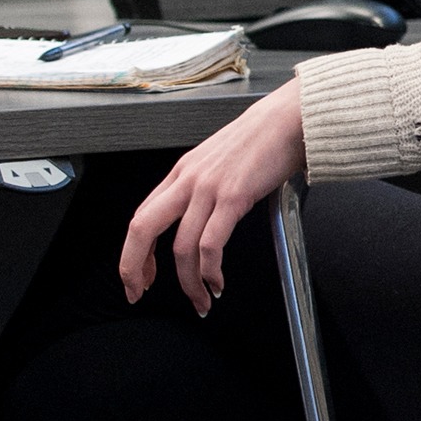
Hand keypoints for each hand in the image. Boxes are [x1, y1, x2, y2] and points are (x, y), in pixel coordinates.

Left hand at [119, 76, 306, 312]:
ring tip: (201, 302)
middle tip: (139, 294)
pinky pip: (211, 245)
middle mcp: (187, 180)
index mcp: (181, 173)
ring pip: (181, 247)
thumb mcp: (217, 162)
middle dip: (133, 268)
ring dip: (188, 284)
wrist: (287, 118)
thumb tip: (199, 221)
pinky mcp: (233, 196)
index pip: (142, 217)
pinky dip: (210, 272)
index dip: (133, 253)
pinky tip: (218, 282)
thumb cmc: (260, 140)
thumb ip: (202, 187)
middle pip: (143, 230)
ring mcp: (208, 188)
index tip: (140, 277)